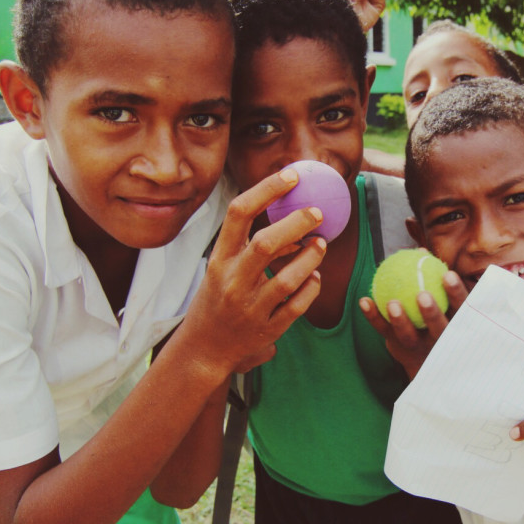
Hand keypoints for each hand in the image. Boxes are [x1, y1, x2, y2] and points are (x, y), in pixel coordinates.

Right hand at [183, 169, 326, 374]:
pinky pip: (296, 306)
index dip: (266, 190)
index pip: (238, 213)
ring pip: (286, 279)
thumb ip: (252, 246)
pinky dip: (310, 288)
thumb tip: (295, 226)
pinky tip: (315, 277)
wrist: (203, 348)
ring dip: (310, 258)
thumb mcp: (223, 268)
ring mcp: (249, 308)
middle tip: (317, 212)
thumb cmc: (217, 298)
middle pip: (265, 244)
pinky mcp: (266, 330)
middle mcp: (231, 282)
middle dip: (295, 223)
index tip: (291, 176)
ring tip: (320, 244)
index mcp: (219, 259)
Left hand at [358, 269, 465, 378]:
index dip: (455, 293)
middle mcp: (438, 338)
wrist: (424, 359)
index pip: (460, 308)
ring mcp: (418, 345)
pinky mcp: (398, 347)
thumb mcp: (442, 302)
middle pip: (438, 328)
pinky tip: (364, 301)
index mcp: (455, 324)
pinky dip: (373, 316)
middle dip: (431, 313)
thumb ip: (433, 278)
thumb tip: (421, 250)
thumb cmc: (435, 318)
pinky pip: (384, 330)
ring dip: (400, 320)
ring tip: (392, 303)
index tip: (447, 274)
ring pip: (408, 335)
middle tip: (422, 295)